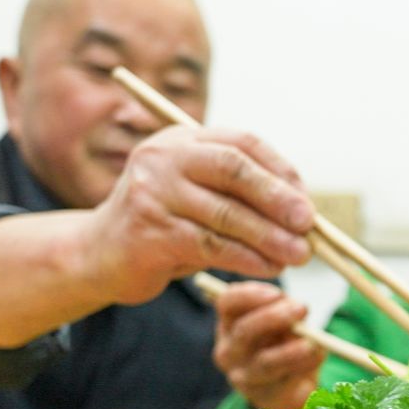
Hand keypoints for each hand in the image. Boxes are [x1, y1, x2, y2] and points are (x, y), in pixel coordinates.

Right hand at [83, 126, 314, 303]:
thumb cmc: (164, 225)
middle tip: (309, 224)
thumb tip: (304, 211)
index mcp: (181, 140)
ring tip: (299, 255)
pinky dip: (247, 259)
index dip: (280, 171)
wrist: (99, 254)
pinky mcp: (150, 232)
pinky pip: (211, 245)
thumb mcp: (197, 195)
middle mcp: (163, 158)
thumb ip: (238, 194)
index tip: (306, 201)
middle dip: (279, 198)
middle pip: (235, 170)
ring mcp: (152, 193)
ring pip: (226, 214)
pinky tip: (269, 268)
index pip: (242, 143)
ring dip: (270, 237)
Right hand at [210, 281, 323, 408]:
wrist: (287, 386)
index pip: (227, 303)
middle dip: (275, 317)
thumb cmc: (281, 343)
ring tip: (311, 343)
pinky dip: (305, 365)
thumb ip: (285, 310)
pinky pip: (286, 380)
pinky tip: (317, 355)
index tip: (277, 293)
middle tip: (302, 308)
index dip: (250, 295)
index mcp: (229, 324)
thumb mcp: (281, 321)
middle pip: (245, 332)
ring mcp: (243, 377)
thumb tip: (298, 309)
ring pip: (266, 362)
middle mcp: (229, 351)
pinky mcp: (264, 396)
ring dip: (291, 350)